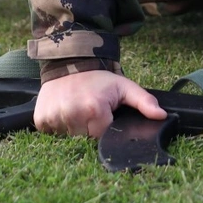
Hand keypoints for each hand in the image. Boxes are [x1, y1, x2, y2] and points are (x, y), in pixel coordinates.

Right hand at [33, 69, 165, 138]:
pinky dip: (57, 127)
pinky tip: (63, 111)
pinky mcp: (41, 119)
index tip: (102, 114)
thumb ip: (144, 102)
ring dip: (73, 128)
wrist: (69, 63)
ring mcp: (54, 117)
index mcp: (95, 109)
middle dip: (88, 128)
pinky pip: (51, 134)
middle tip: (88, 110)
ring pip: (68, 139)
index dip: (104, 127)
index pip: (102, 136)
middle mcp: (72, 114)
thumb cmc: (99, 79)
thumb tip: (162, 116)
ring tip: (75, 109)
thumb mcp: (124, 87)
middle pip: (84, 139)